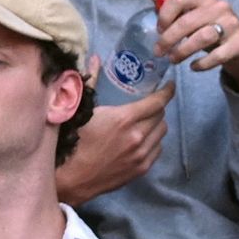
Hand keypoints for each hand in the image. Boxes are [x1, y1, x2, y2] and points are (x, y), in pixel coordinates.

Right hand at [55, 77, 173, 205]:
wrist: (69, 179)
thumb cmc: (69, 143)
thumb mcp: (79, 110)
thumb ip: (91, 83)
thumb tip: (95, 59)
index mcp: (123, 119)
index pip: (157, 101)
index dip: (166, 91)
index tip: (169, 85)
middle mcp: (137, 136)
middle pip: (161, 116)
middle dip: (157, 108)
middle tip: (149, 105)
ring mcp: (141, 154)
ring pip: (162, 133)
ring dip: (156, 125)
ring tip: (145, 123)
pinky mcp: (141, 169)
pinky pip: (158, 149)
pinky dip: (153, 142)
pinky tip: (141, 141)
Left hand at [153, 0, 238, 91]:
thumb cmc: (209, 28)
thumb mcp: (189, 14)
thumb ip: (170, 3)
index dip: (164, 16)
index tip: (158, 30)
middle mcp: (220, 7)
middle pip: (186, 22)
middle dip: (167, 39)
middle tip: (158, 52)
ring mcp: (233, 24)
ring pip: (202, 37)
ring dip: (182, 52)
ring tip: (173, 60)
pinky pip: (217, 55)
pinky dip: (202, 63)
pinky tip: (194, 67)